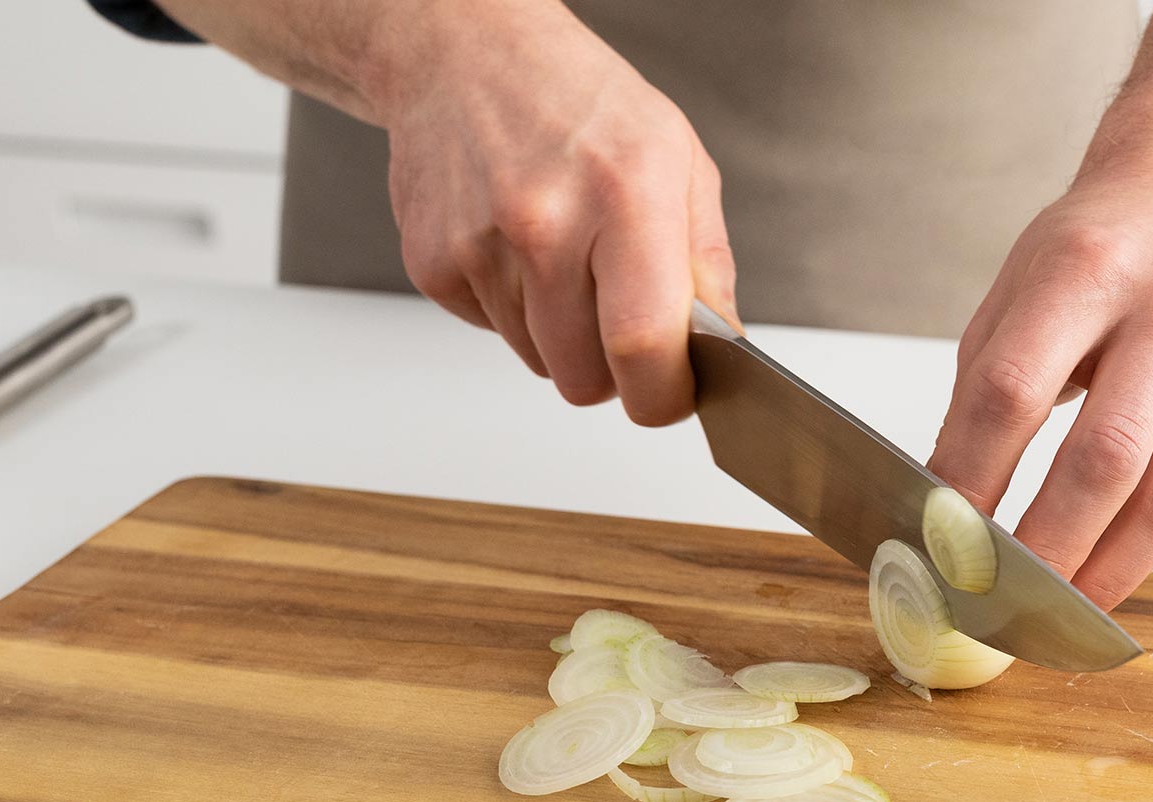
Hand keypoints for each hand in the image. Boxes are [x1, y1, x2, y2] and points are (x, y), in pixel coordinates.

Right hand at [373, 0, 736, 424]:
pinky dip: (514, 311)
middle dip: (613, 370)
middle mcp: (545, 221)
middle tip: (619, 317)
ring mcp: (480, 246)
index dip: (662, 395)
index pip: (642, 344)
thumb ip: (706, 264)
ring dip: (561, 336)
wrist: (465, 54)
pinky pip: (492, 335)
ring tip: (564, 259)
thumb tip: (719, 347)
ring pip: (539, 363)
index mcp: (625, 194)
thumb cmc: (581, 102)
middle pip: (585, 378)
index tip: (671, 396)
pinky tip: (517, 248)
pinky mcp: (433, 264)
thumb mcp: (679, 159)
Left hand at [927, 170, 1152, 608]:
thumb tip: (946, 510)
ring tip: (1056, 618)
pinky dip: (1143, 546)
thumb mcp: (1013, 296)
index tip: (937, 538)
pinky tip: (1102, 572)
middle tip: (997, 604)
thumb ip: (980, 396)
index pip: (1014, 389)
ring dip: (1107, 572)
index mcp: (1086, 268)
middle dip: (1045, 546)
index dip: (972, 473)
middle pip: (1104, 456)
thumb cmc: (1087, 256)